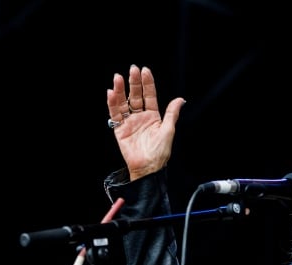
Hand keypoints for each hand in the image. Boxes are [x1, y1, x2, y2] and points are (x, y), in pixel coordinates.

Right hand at [107, 65, 185, 180]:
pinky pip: (115, 115)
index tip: (145, 71)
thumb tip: (180, 100)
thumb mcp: (169, 131)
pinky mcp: (119, 130)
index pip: (149, 96)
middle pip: (136, 96)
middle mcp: (140, 117)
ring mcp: (129, 122)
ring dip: (121, 90)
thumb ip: (172, 114)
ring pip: (123, 103)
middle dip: (134, 83)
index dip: (147, 84)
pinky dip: (112, 104)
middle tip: (132, 69)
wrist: (148, 168)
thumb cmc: (160, 153)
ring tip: (118, 78)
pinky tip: (111, 93)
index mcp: (153, 116)